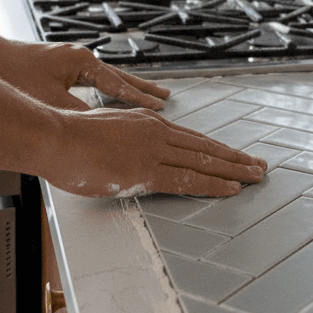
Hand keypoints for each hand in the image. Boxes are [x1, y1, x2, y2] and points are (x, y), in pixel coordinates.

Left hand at [4, 41, 170, 110]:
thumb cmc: (11, 74)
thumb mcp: (50, 102)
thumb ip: (77, 116)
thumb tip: (98, 131)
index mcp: (81, 61)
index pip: (118, 83)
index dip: (139, 98)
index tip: (159, 107)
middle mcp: (77, 58)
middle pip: (117, 76)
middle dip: (140, 89)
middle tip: (163, 96)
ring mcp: (66, 62)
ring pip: (103, 79)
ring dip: (122, 89)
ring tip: (141, 96)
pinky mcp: (54, 68)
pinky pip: (88, 81)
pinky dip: (102, 90)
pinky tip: (104, 98)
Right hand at [45, 107, 266, 198]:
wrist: (54, 137)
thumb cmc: (69, 137)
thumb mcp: (106, 130)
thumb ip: (125, 141)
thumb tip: (130, 154)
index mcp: (147, 122)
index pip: (191, 138)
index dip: (216, 148)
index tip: (234, 154)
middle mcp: (156, 132)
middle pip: (205, 147)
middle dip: (235, 158)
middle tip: (259, 165)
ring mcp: (153, 151)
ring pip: (204, 162)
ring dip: (234, 170)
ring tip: (256, 176)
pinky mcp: (146, 171)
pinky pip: (188, 180)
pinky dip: (214, 184)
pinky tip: (231, 189)